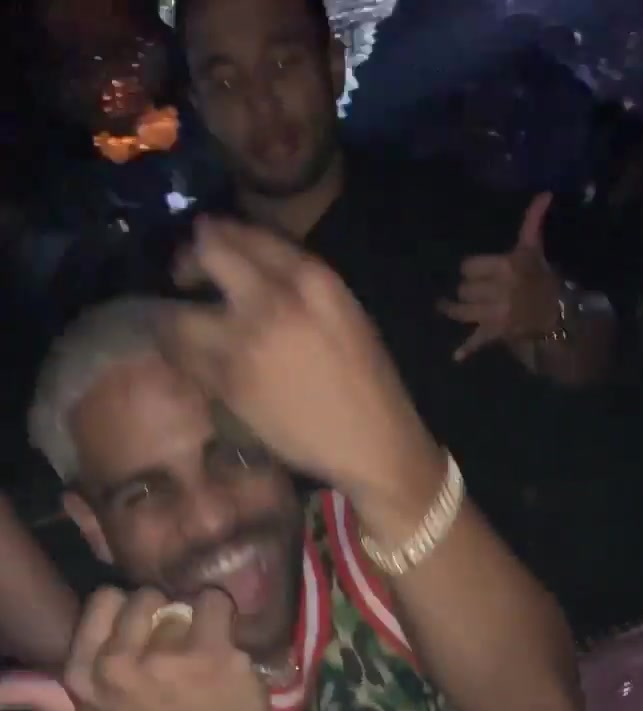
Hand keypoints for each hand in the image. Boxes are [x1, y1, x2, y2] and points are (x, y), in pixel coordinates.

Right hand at [56, 585, 270, 710]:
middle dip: (163, 613)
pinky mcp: (211, 656)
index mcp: (84, 679)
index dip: (129, 611)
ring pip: (181, 602)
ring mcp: (165, 660)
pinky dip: (224, 619)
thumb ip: (86, 681)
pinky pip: (216, 604)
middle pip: (142, 598)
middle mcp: (116, 668)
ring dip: (195, 620)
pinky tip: (225, 650)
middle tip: (178, 645)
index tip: (147, 634)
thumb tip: (88, 632)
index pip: (102, 602)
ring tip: (202, 653)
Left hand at [156, 219, 433, 502]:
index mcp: (311, 279)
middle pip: (208, 256)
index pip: (250, 235)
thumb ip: (300, 287)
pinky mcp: (227, 385)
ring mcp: (244, 343)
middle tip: (182, 275)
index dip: (220, 232)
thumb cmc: (367, 381)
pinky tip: (188, 360)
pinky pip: (185, 361)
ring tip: (174, 323)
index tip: (207, 234)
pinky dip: (181, 357)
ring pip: (179, 315)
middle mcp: (272, 301)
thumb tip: (255, 273)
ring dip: (171, 315)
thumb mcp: (345, 314)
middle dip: (188, 260)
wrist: (368, 442)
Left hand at [438, 192, 559, 361]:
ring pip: (463, 312)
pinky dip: (467, 349)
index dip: (471, 268)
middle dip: (468, 288)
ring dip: (453, 310)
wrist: (560, 311)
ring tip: (444, 306)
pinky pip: (478, 341)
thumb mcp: (534, 248)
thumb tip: (545, 192)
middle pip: (464, 289)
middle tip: (472, 289)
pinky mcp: (496, 332)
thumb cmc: (544, 277)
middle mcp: (498, 291)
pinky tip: (457, 356)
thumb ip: (533, 220)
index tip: (474, 270)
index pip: (469, 266)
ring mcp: (495, 314)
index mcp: (505, 267)